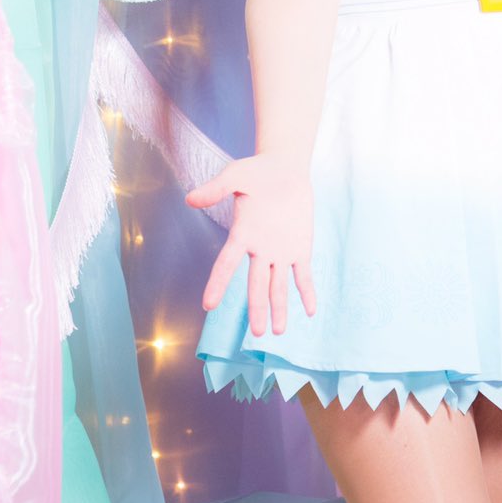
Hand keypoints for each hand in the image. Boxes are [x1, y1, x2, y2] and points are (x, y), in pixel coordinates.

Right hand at [186, 154, 315, 336]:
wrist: (284, 169)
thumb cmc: (256, 171)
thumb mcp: (235, 176)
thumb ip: (216, 188)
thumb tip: (191, 199)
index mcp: (242, 235)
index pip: (226, 264)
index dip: (217, 284)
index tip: (208, 305)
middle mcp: (259, 250)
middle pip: (256, 285)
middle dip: (257, 308)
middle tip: (256, 333)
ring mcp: (280, 252)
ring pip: (278, 286)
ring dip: (278, 308)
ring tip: (277, 332)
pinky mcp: (300, 249)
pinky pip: (303, 275)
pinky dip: (307, 292)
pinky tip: (310, 311)